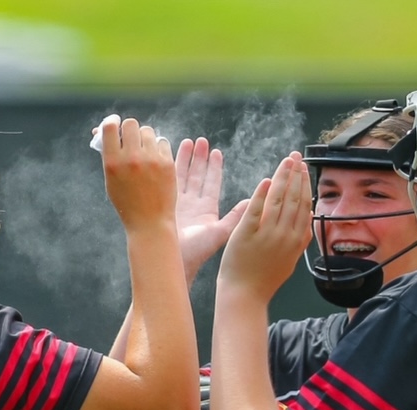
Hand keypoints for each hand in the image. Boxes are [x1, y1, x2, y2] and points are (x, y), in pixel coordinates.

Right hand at [100, 115, 176, 231]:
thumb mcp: (110, 180)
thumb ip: (108, 155)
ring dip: (144, 137)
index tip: (114, 123)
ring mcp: (151, 160)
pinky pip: (162, 142)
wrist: (149, 223)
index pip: (110, 126)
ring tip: (144, 151)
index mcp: (113, 162)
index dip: (112, 121)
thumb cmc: (127, 203)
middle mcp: (131, 158)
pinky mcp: (167, 163)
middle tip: (130, 139)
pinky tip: (156, 159)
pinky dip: (158, 148)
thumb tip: (101, 130)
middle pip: (131, 124)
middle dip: (129, 129)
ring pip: (148, 131)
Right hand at [174, 137, 247, 284]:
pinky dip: (168, 168)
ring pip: (182, 176)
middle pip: (196, 176)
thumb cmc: (198, 251)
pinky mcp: (163, 204)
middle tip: (202, 141)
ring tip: (188, 142)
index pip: (211, 183)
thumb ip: (235, 216)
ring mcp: (177, 204)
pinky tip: (167, 155)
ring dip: (185, 159)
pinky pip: (167, 182)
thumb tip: (252, 201)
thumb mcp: (221, 232)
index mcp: (207, 209)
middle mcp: (192, 205)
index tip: (216, 151)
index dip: (214, 167)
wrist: (175, 261)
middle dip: (199, 158)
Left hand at [218, 152, 310, 300]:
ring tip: (285, 162)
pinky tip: (266, 181)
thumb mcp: (290, 261)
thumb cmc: (264, 281)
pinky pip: (256, 209)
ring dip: (283, 178)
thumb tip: (308, 220)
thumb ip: (300, 241)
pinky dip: (262, 194)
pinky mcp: (246, 234)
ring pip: (278, 200)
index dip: (305, 185)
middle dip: (296, 175)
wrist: (245, 295)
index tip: (304, 170)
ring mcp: (266, 234)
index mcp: (296, 240)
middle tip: (296, 157)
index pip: (304, 205)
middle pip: (294, 198)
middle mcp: (285, 235)